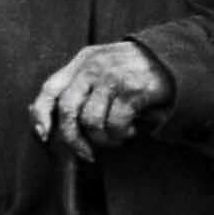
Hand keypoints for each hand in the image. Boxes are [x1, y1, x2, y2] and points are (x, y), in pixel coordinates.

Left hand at [29, 40, 171, 159]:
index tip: (43, 135)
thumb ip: (76, 88)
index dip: (41, 114)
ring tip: (117, 136)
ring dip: (103, 139)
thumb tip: (40, 117)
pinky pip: (115, 124)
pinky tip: (131, 130)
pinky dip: (121, 134)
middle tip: (86, 153)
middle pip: (67, 109)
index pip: (50, 88)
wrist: (173, 61)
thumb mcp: (101, 70)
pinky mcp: (131, 89)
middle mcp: (93, 67)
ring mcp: (112, 77)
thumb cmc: (133, 72)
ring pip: (91, 121)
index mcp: (82, 61)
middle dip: (73, 139)